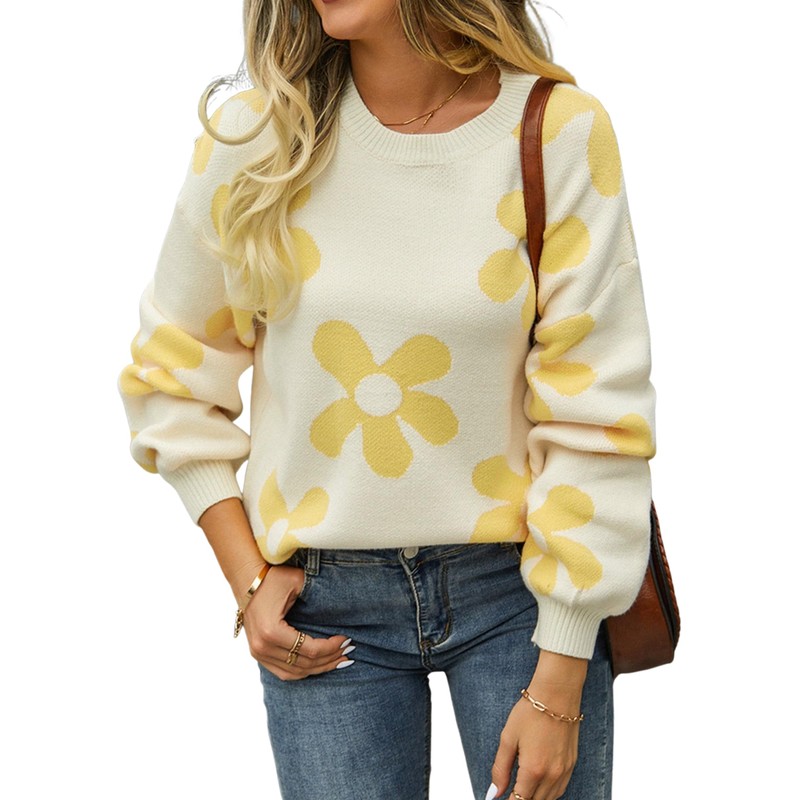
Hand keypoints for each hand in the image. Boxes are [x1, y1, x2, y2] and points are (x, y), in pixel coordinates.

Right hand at [242, 564, 352, 680]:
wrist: (246, 580)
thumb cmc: (273, 578)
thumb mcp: (297, 581)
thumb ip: (317, 594)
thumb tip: (341, 608)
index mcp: (271, 632)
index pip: (310, 650)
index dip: (331, 648)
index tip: (346, 639)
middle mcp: (262, 647)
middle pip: (304, 664)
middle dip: (329, 659)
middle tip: (347, 652)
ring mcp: (258, 653)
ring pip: (295, 672)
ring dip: (318, 668)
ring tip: (337, 661)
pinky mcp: (258, 654)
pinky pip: (283, 672)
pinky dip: (302, 671)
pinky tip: (318, 666)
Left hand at [489, 651, 587, 799]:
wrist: (557, 694)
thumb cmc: (531, 711)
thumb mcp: (508, 738)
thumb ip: (500, 768)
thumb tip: (494, 792)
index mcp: (533, 769)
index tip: (501, 798)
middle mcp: (552, 775)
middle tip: (510, 792)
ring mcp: (564, 771)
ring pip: (550, 799)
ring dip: (535, 798)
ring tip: (522, 790)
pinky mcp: (572, 764)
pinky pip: (560, 789)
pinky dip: (549, 793)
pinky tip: (539, 785)